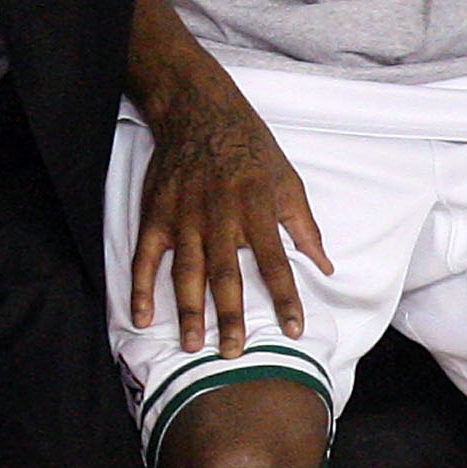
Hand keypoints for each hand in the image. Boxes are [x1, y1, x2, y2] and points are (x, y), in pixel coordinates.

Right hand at [131, 74, 326, 359]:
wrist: (198, 114)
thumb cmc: (250, 148)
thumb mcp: (288, 181)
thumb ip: (304, 227)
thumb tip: (325, 266)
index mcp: (257, 209)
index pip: (275, 263)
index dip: (285, 298)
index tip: (293, 329)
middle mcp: (219, 217)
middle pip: (226, 276)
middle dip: (231, 317)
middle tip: (234, 353)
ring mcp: (183, 217)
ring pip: (186, 272)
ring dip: (189, 310)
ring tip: (192, 344)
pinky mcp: (156, 215)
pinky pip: (146, 257)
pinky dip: (141, 287)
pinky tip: (142, 315)